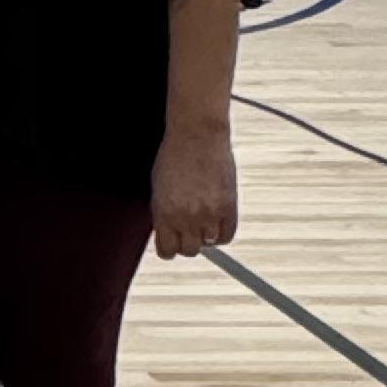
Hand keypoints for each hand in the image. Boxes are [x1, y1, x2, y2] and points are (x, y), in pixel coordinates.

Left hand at [151, 123, 236, 259]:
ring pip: (208, 244)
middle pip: (189, 250)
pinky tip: (217, 222)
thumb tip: (167, 231)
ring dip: (205, 235)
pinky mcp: (228, 207)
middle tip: (188, 228)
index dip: (169, 247)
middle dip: (187, 241)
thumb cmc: (173, 156)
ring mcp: (208, 214)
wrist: (196, 135)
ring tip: (202, 219)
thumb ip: (162, 213)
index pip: (167, 251)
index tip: (171, 241)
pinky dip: (222, 232)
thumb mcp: (158, 187)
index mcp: (163, 214)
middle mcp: (185, 218)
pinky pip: (227, 235)